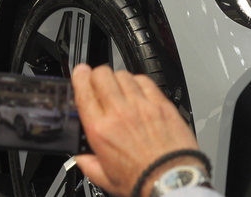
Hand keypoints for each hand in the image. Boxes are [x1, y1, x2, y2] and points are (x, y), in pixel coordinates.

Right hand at [72, 64, 202, 196]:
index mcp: (101, 130)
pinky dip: (139, 81)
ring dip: (118, 78)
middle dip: (98, 74)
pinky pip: (146, 81)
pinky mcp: (162, 104)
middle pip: (103, 76)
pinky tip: (138, 89)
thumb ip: (88, 164)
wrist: (170, 178)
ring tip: (119, 86)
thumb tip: (81, 158)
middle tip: (98, 79)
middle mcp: (120, 113)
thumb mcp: (104, 178)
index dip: (80, 77)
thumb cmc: (142, 178)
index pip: (84, 92)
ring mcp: (142, 106)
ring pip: (124, 75)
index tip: (80, 72)